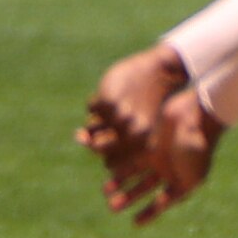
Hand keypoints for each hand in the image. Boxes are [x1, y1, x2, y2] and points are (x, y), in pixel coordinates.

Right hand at [77, 42, 187, 176]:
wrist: (160, 74)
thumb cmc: (145, 106)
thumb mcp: (127, 127)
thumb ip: (102, 138)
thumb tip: (77, 137)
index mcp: (144, 147)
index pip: (111, 164)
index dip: (108, 150)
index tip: (119, 136)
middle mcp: (134, 136)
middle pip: (97, 148)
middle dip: (96, 136)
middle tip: (108, 123)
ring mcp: (122, 118)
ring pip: (91, 130)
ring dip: (95, 120)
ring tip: (112, 110)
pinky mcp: (111, 101)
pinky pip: (91, 108)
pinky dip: (97, 102)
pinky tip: (112, 96)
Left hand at [100, 87, 226, 226]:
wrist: (197, 114)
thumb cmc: (198, 144)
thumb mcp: (192, 172)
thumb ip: (178, 188)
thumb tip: (162, 205)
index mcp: (184, 182)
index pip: (164, 202)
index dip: (149, 214)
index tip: (134, 223)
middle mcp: (171, 172)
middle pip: (146, 189)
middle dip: (129, 198)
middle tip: (112, 207)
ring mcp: (160, 158)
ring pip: (137, 175)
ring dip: (122, 184)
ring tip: (106, 190)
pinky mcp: (151, 145)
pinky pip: (134, 158)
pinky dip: (122, 165)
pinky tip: (109, 171)